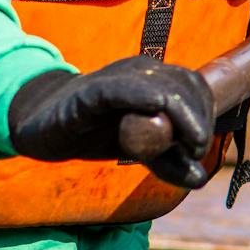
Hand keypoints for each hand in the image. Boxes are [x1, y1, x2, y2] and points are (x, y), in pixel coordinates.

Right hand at [7, 57, 215, 188]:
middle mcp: (140, 70)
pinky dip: (142, 95)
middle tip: (194, 151)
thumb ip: (167, 161)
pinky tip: (158, 105)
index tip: (200, 147)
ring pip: (161, 86)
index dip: (205, 114)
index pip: (193, 86)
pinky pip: (122, 88)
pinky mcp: (92, 90)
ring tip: (184, 146)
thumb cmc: (96, 132)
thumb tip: (200, 179)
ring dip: (181, 115)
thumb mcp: (139, 149)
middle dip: (197, 118)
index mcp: (154, 79)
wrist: (45, 128)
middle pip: (183, 84)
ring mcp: (117, 76)